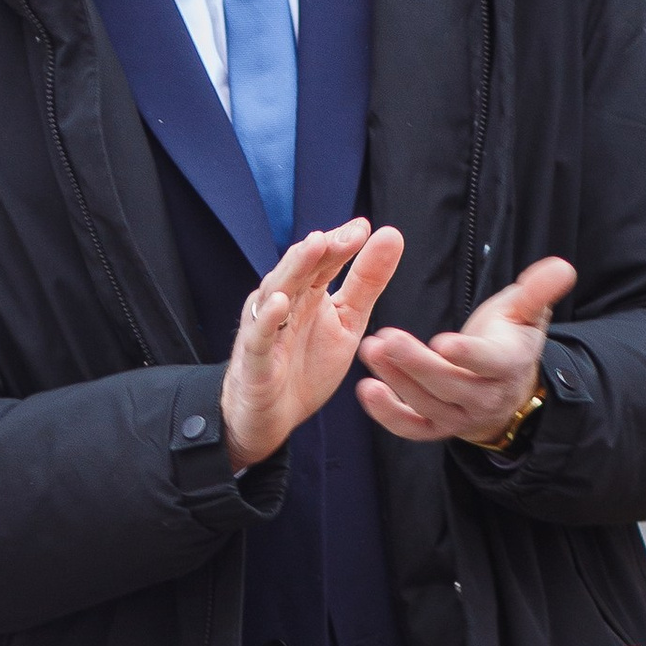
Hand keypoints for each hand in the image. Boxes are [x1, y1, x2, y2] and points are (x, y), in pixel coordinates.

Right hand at [222, 217, 406, 469]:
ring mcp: (266, 330)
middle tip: (347, 235)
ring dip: (293, 269)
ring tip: (313, 247)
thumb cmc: (305, 365)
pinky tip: (280, 303)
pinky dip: (267, 320)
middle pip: (300, 270)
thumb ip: (367, 281)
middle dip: (322, 250)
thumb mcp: (347, 322)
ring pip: (276, 293)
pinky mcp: (254, 361)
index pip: (324, 261)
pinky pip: (258, 338)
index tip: (363, 229)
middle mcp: (284, 304)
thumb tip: (391, 234)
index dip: (342, 244)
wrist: (271, 416)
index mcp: (308, 293)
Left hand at [358, 254, 570, 447]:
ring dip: (396, 381)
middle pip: (450, 385)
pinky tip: (366, 390)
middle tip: (386, 340)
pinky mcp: (437, 429)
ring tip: (371, 350)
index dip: (468, 355)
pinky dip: (387, 415)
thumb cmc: (508, 340)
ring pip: (427, 406)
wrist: (504, 388)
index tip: (443, 342)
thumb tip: (563, 266)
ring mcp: (460, 418)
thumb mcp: (525, 313)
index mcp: (509, 365)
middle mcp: (486, 398)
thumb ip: (537, 291)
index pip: (489, 363)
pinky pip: (412, 428)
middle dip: (417, 364)